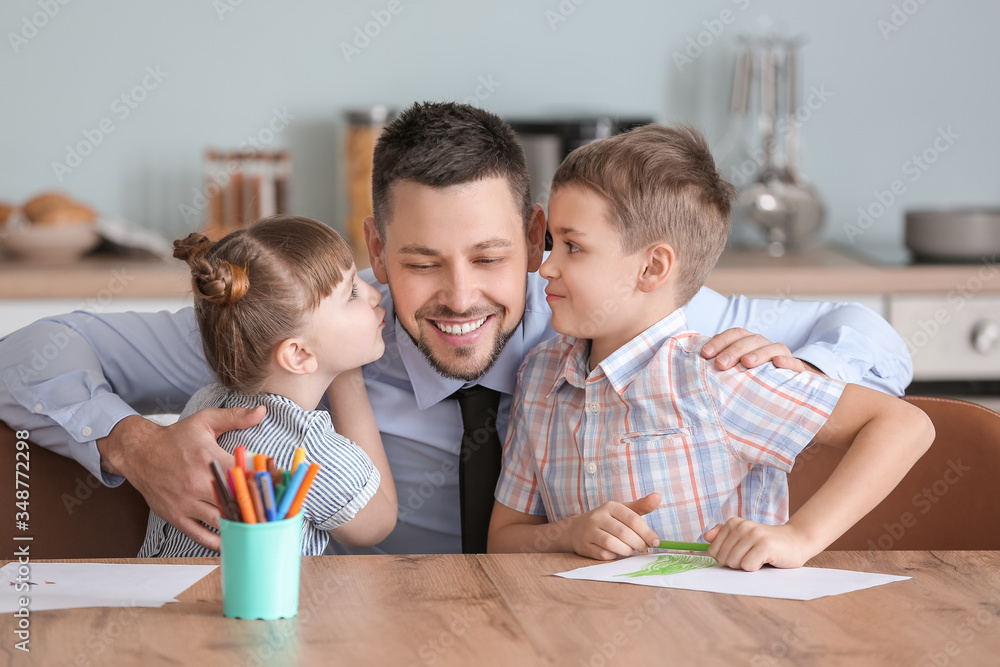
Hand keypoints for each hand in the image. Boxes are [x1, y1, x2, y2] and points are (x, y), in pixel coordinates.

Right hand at [97, 406, 264, 550]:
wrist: (139, 453)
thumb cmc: (176, 437)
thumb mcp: (205, 421)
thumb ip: (235, 417)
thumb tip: (263, 411)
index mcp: (208, 458)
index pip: (244, 474)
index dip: (263, 482)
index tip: (278, 487)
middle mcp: (197, 482)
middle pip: (234, 501)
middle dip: (255, 507)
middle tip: (274, 512)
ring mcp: (186, 502)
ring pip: (220, 521)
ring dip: (240, 526)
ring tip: (259, 528)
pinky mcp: (175, 516)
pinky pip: (199, 536)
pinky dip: (218, 542)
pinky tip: (233, 542)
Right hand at [566, 493, 660, 560]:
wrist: (577, 529)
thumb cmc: (607, 520)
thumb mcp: (623, 510)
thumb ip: (641, 506)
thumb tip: (658, 497)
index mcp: (610, 506)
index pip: (633, 519)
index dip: (647, 532)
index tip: (656, 542)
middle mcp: (598, 517)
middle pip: (623, 532)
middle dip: (638, 543)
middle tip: (643, 548)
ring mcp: (589, 532)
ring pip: (612, 544)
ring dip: (626, 550)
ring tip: (630, 550)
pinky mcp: (584, 546)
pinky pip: (602, 554)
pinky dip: (613, 556)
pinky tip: (617, 553)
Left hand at [701, 328, 819, 373]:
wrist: (788, 390)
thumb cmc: (752, 380)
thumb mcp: (735, 373)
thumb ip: (720, 367)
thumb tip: (690, 369)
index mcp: (748, 344)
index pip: (734, 334)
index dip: (719, 341)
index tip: (705, 354)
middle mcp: (764, 346)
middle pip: (750, 340)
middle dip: (734, 350)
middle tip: (721, 364)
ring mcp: (782, 356)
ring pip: (772, 347)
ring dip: (758, 353)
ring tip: (746, 363)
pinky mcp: (797, 370)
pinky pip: (795, 363)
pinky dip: (788, 361)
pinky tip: (778, 363)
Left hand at [704, 517, 815, 570]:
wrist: (796, 541)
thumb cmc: (767, 543)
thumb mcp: (744, 537)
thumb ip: (724, 535)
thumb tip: (706, 537)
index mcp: (733, 523)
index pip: (713, 550)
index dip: (725, 558)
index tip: (740, 554)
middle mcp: (742, 526)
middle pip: (723, 558)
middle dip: (736, 563)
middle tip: (751, 557)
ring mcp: (753, 535)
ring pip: (734, 562)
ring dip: (746, 566)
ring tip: (758, 558)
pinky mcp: (764, 546)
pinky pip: (748, 566)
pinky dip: (756, 568)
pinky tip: (766, 560)